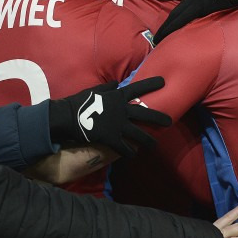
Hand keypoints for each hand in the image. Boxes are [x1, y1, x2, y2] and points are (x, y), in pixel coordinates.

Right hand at [47, 76, 171, 157]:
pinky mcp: (111, 138)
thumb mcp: (95, 90)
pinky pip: (124, 147)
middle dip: (159, 117)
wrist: (67, 117)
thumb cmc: (80, 102)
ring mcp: (118, 125)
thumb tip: (116, 83)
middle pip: (145, 113)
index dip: (152, 84)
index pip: (139, 88)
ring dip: (148, 140)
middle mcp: (122, 110)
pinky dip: (129, 152)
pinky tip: (133, 155)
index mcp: (118, 96)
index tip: (164, 81)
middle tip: (170, 121)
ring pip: (138, 134)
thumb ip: (108, 87)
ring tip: (155, 145)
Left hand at [154, 0, 237, 44]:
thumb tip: (214, 14)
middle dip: (166, 26)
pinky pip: (185, 18)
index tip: (165, 30)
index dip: (172, 20)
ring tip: (160, 38)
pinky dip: (175, 26)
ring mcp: (197, 0)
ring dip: (168, 28)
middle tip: (157, 38)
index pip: (181, 9)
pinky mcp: (202, 5)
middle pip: (175, 13)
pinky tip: (170, 34)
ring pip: (177, 16)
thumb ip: (213, 3)